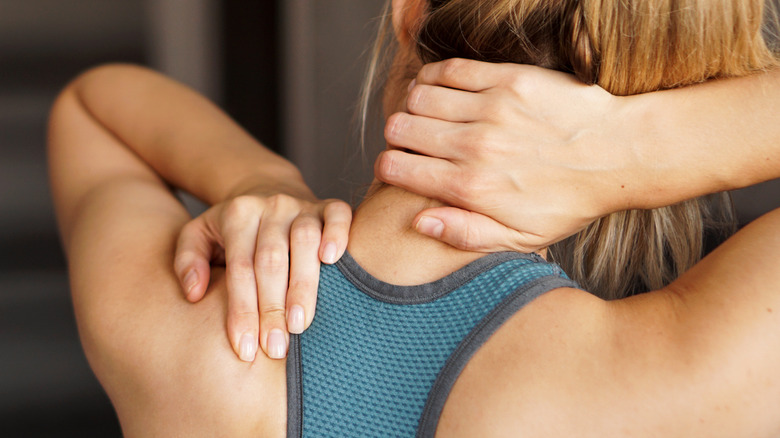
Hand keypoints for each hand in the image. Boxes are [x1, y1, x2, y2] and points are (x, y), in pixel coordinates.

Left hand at [173, 189, 351, 360]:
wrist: (266, 190)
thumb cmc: (232, 228)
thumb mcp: (198, 234)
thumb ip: (188, 261)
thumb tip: (194, 293)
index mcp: (237, 214)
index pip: (239, 268)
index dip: (242, 310)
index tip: (245, 350)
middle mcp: (270, 207)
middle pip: (271, 260)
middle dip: (272, 309)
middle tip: (275, 348)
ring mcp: (302, 205)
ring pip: (304, 242)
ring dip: (303, 285)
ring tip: (300, 324)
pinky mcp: (328, 205)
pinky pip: (338, 215)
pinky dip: (338, 235)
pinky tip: (333, 260)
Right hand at [376, 58, 633, 251]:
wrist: (619, 155)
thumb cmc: (569, 201)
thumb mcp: (521, 238)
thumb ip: (465, 234)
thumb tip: (418, 222)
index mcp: (470, 189)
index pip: (395, 168)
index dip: (388, 167)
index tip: (399, 166)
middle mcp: (474, 147)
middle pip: (399, 128)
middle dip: (397, 136)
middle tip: (412, 141)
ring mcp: (491, 110)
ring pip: (418, 96)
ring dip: (414, 106)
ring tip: (427, 115)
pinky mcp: (508, 79)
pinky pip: (449, 70)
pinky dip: (434, 77)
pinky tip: (441, 88)